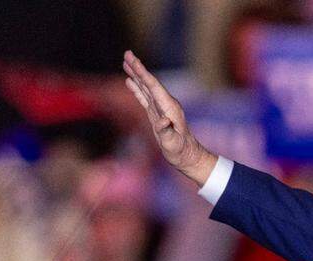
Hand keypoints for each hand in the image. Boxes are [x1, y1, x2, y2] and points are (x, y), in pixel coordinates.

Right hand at [122, 51, 216, 184]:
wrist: (186, 155)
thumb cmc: (180, 150)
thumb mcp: (172, 142)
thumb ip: (166, 131)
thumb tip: (162, 121)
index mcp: (169, 107)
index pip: (153, 86)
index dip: (142, 73)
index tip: (133, 60)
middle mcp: (165, 104)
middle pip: (149, 82)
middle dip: (138, 68)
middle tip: (127, 53)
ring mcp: (161, 107)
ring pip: (146, 87)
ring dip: (136, 75)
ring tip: (125, 62)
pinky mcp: (156, 113)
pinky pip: (145, 97)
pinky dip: (137, 88)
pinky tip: (129, 81)